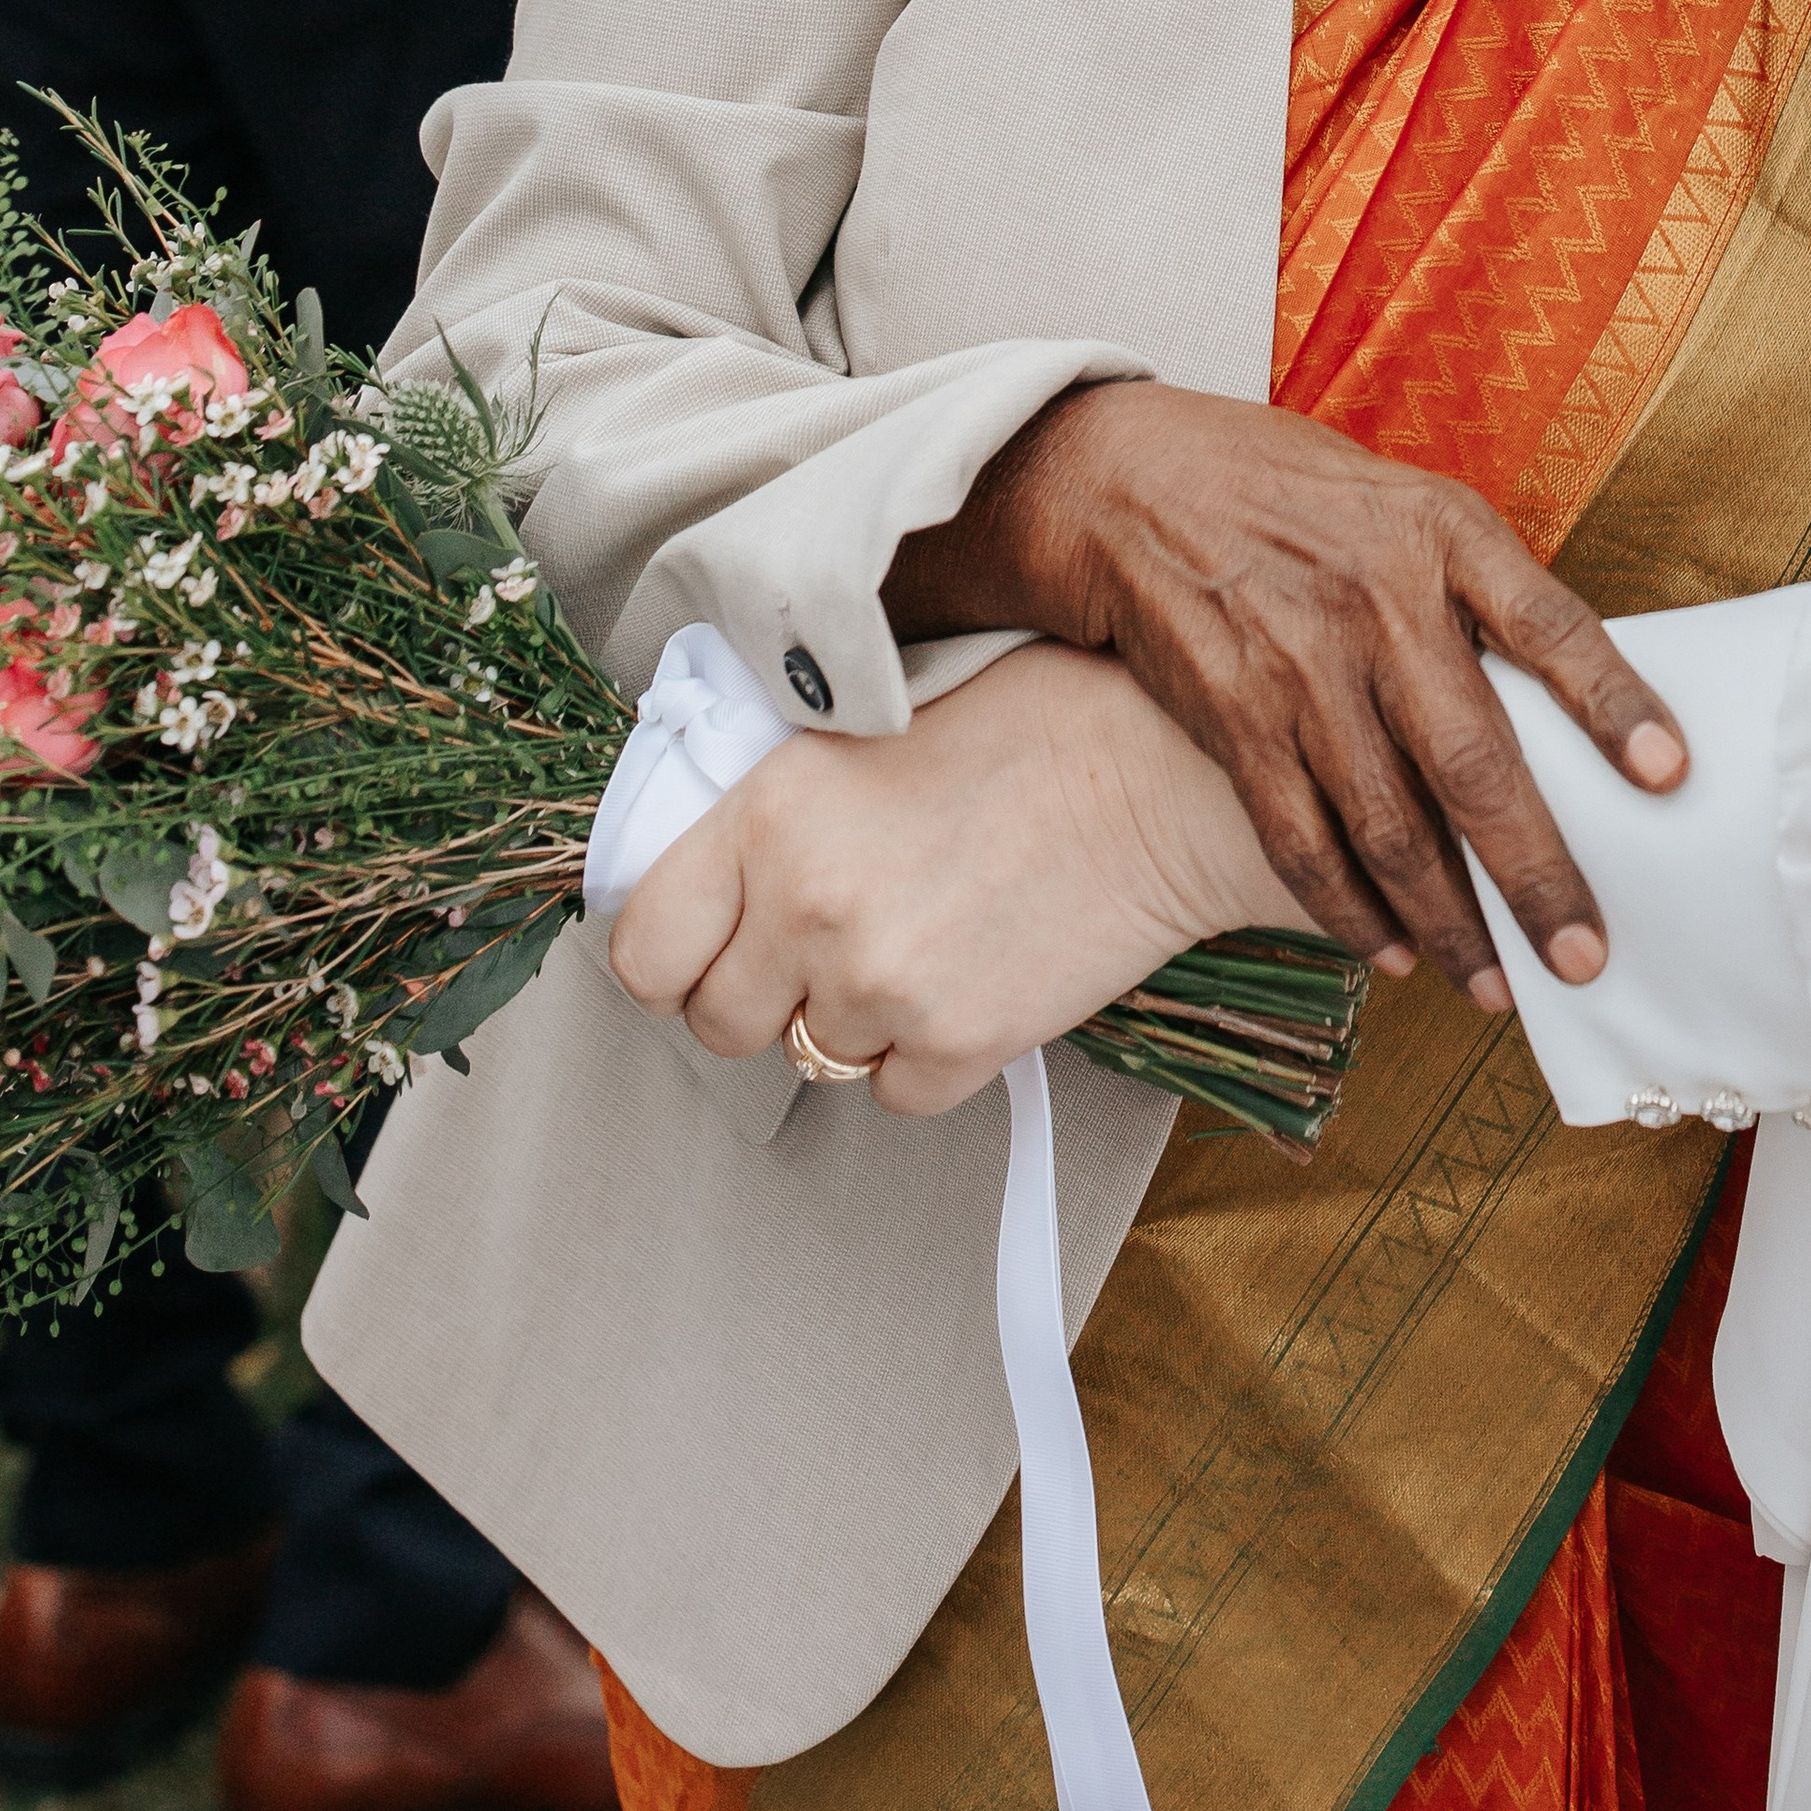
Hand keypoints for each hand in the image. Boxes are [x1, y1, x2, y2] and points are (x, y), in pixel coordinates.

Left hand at [606, 637, 1302, 1113]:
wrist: (1169, 774)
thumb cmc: (1036, 719)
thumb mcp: (866, 720)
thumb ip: (776, 799)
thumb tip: (715, 857)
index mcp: (768, 812)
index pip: (642, 949)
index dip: (672, 956)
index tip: (706, 943)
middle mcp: (806, 907)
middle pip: (718, 1023)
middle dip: (762, 993)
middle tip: (826, 942)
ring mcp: (880, 986)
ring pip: (811, 1057)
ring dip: (853, 1015)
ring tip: (926, 933)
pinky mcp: (958, 1046)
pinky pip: (894, 1092)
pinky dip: (924, 1054)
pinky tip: (973, 973)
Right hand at [885, 383, 1688, 1011]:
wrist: (1132, 483)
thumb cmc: (1294, 495)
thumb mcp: (1403, 502)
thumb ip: (1477, 592)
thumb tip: (1570, 703)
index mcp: (1442, 534)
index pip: (1549, 625)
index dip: (1612, 701)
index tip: (1669, 774)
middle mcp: (1376, 602)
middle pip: (1474, 760)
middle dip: (1536, 873)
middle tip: (1586, 957)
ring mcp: (1300, 667)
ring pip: (1389, 826)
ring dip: (1448, 923)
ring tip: (1495, 988)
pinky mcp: (1234, 719)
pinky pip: (1301, 840)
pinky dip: (1349, 911)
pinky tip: (1392, 954)